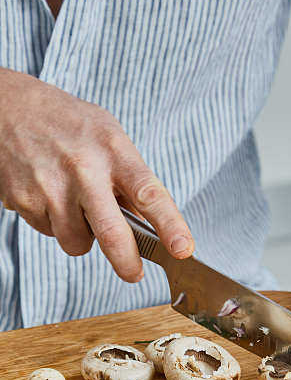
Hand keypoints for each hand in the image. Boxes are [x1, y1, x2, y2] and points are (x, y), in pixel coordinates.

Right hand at [0, 68, 193, 281]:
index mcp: (113, 150)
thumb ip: (131, 180)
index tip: (183, 249)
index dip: (170, 226)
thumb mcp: (110, 138)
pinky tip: (50, 195)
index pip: (149, 193)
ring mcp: (50, 186)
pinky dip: (54, 224)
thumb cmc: (69, 126)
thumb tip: (153, 228)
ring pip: (77, 243)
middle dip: (127, 263)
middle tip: (134, 273)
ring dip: (82, 236)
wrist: (8, 106)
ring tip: (75, 205)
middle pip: (112, 234)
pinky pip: (49, 234)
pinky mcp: (24, 200)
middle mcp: (83, 168)